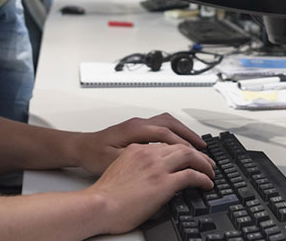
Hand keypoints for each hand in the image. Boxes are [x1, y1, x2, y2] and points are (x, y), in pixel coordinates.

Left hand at [74, 113, 207, 174]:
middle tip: (204, 148)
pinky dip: (175, 133)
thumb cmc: (93, 155)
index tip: (196, 155)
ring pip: (168, 122)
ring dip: (184, 132)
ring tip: (197, 145)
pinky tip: (179, 143)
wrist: (81, 148)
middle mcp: (139, 123)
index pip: (166, 134)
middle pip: (171, 124)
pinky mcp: (138, 129)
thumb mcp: (114, 160)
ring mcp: (139, 124)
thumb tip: (158, 163)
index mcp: (135, 129)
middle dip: (189, 135)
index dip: (183, 145)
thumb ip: (136, 160)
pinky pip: (162, 126)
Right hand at [85, 142, 214, 234]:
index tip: (187, 156)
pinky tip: (207, 183)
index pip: (165, 144)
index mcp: (136, 150)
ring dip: (203, 163)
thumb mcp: (120, 172)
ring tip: (210, 172)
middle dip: (196, 154)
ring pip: (190, 156)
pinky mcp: (164, 182)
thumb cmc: (103, 196)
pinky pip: (192, 175)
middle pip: (180, 146)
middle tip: (206, 162)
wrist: (98, 205)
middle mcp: (148, 154)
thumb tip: (148, 180)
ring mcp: (157, 167)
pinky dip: (203, 178)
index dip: (180, 150)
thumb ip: (136, 169)